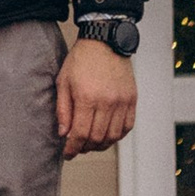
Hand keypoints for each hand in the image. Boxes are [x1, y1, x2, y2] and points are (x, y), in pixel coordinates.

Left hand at [56, 36, 137, 159]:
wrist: (105, 41)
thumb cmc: (81, 60)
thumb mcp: (63, 81)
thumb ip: (63, 109)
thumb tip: (63, 134)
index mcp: (87, 97)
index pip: (80, 134)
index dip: (72, 148)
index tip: (67, 154)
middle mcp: (107, 102)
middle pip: (97, 138)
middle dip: (85, 148)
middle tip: (77, 148)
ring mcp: (122, 101)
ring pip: (113, 136)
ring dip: (101, 145)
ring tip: (91, 143)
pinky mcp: (132, 99)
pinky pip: (127, 126)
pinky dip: (117, 136)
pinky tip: (107, 134)